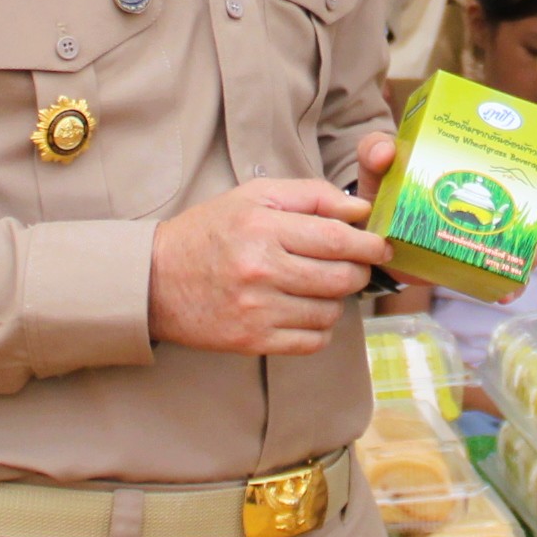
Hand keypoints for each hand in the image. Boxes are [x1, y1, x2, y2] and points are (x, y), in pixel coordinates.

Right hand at [152, 177, 389, 354]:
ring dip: (336, 299)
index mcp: (262, 227)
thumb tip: (359, 209)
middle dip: (359, 271)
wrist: (156, 280)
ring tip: (321, 286)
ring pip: (330, 311)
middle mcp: (261, 269)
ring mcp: (257, 310)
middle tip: (356, 265)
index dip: (369, 244)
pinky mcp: (252, 341)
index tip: (380, 245)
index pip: (337, 239)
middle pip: (340, 278)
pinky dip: (320, 328)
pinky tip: (305, 311)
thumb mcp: (254, 196)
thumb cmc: (211, 231)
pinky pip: (312, 341)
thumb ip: (310, 195)